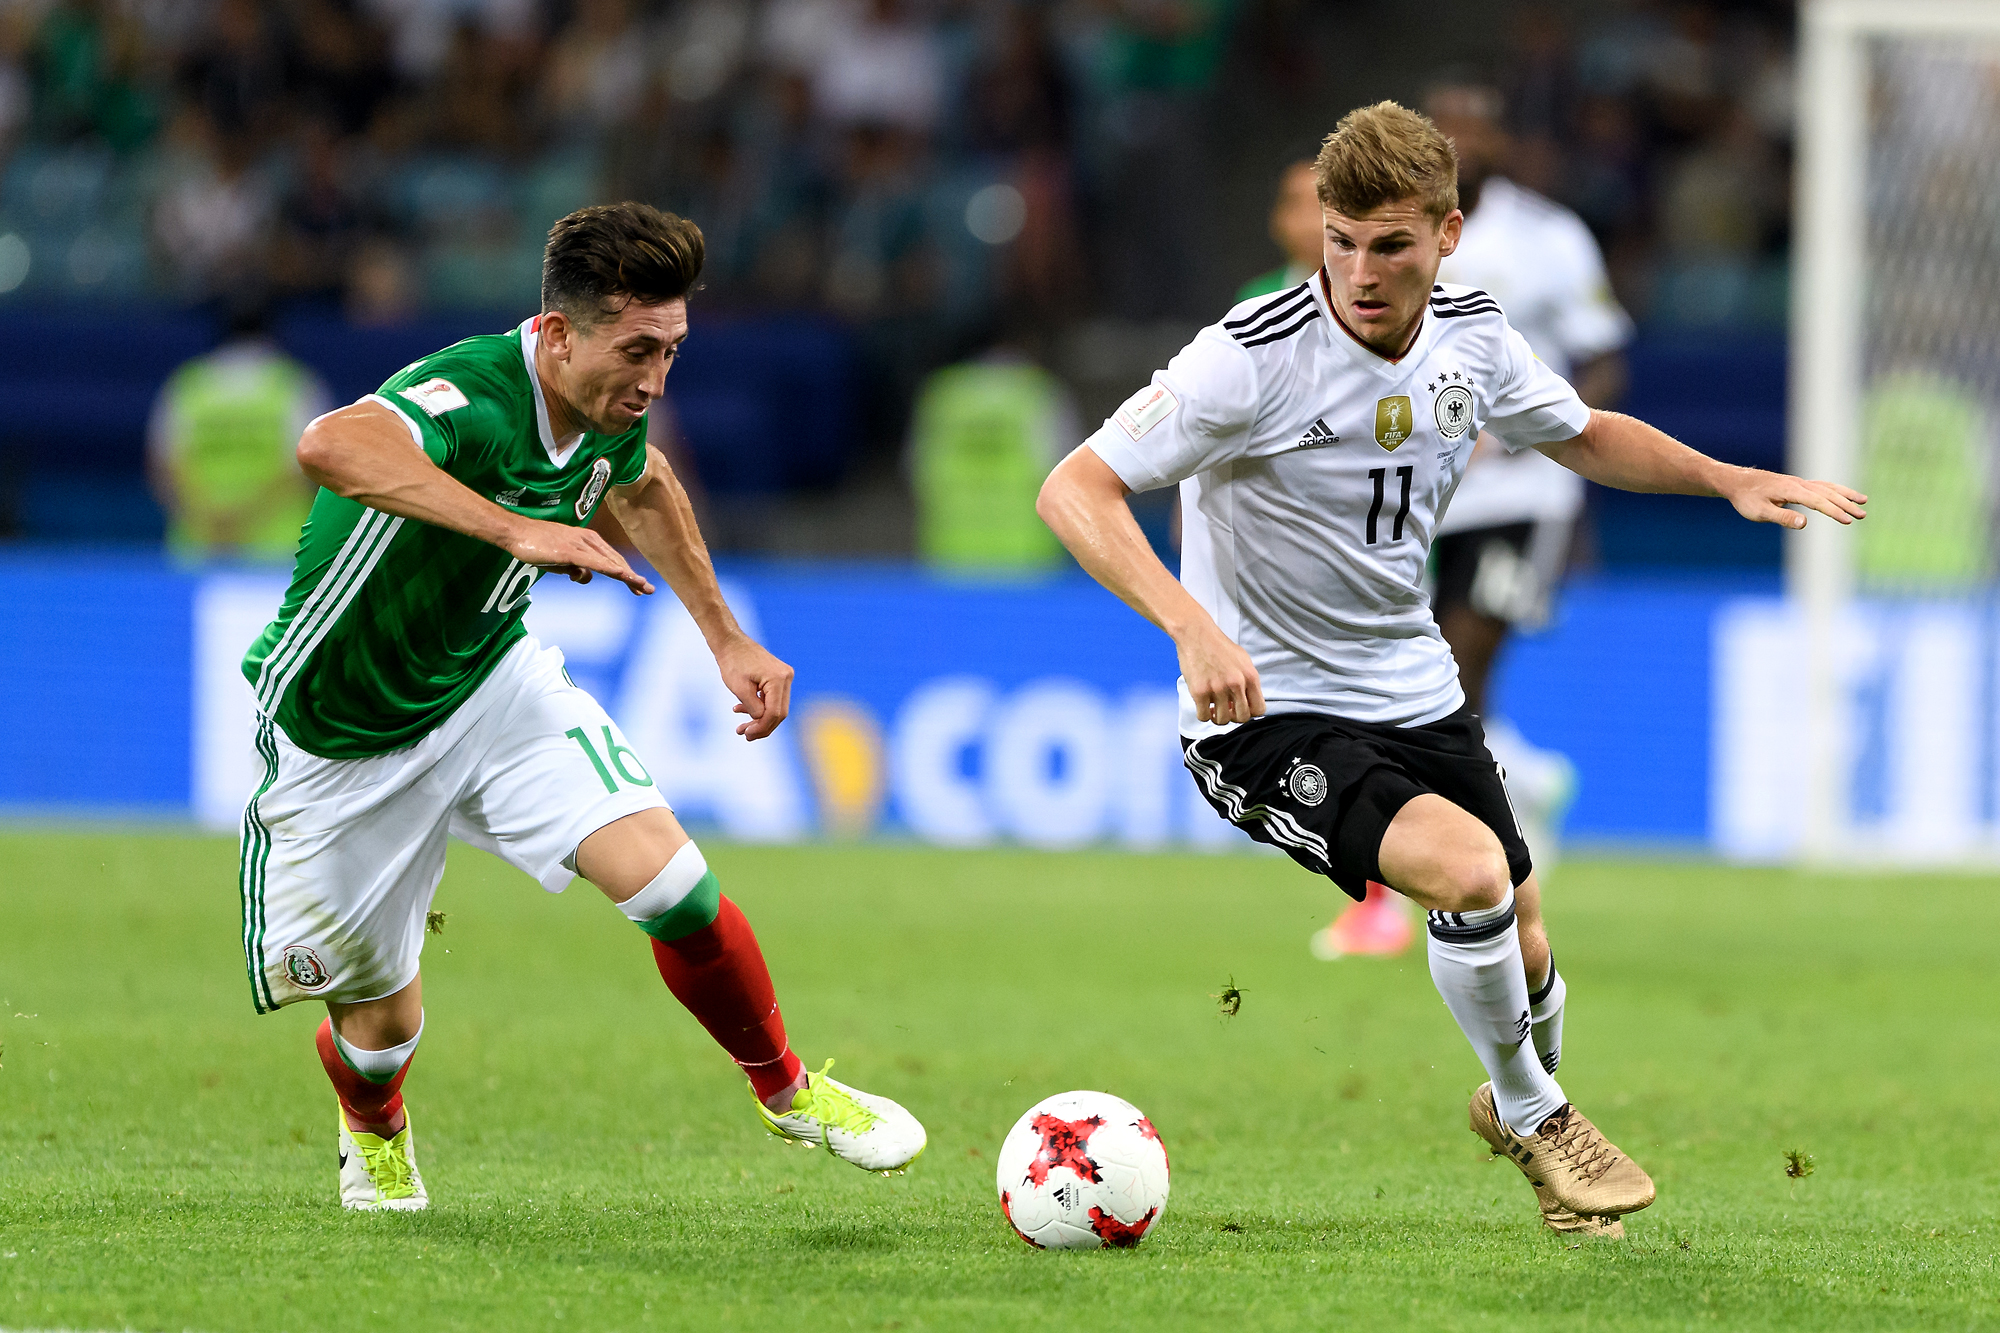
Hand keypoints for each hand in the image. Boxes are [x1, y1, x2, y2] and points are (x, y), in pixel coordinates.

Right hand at [503, 518, 653, 593]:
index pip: (612, 559)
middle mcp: (587, 541)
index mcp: (588, 541)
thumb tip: (585, 578)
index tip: (640, 586)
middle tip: (648, 590)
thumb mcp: (562, 562)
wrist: (517, 533)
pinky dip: (607, 568)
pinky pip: (592, 561)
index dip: (627, 574)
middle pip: (615, 561)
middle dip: (632, 576)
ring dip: (626, 574)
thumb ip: (576, 569)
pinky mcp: (569, 551)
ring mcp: (579, 545)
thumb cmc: (538, 546)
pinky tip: (619, 574)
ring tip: (640, 585)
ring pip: (608, 561)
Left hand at [715, 634, 793, 739]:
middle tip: (745, 735)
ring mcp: (784, 676)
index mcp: (778, 679)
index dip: (762, 727)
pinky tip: (742, 710)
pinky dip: (759, 707)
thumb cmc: (732, 662)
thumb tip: (761, 722)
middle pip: (780, 712)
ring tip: (741, 727)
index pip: (775, 712)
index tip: (747, 735)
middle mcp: (786, 677)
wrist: (730, 642)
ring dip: (760, 719)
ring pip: (777, 707)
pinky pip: (773, 698)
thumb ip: (753, 707)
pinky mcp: (778, 676)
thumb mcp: (740, 688)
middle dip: (762, 726)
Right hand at [1176, 622, 1264, 725]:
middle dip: (1234, 717)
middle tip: (1226, 709)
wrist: (1196, 634)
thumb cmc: (1218, 646)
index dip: (1250, 713)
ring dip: (1217, 717)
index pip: (1259, 709)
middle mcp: (1236, 683)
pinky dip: (1204, 714)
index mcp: (1250, 676)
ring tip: (1213, 707)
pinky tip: (1204, 705)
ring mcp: (1217, 688)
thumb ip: (1248, 681)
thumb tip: (1248, 700)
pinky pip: (1203, 715)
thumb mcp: (1243, 660)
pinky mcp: (1199, 691)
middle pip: (1242, 718)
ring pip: (1222, 720)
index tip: (1241, 708)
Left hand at [1717, 468, 1866, 528]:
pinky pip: (1821, 486)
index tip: (1848, 521)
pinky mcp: (1796, 484)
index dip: (1834, 511)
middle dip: (1846, 504)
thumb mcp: (1759, 512)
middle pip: (1827, 493)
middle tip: (1862, 515)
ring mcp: (1798, 482)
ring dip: (1845, 494)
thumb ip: (1782, 517)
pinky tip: (1842, 495)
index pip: (1818, 501)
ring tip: (1863, 501)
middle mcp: (1798, 483)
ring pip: (1827, 487)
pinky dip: (1834, 490)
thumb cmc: (1746, 499)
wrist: (1736, 482)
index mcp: (1791, 490)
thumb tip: (1804, 523)